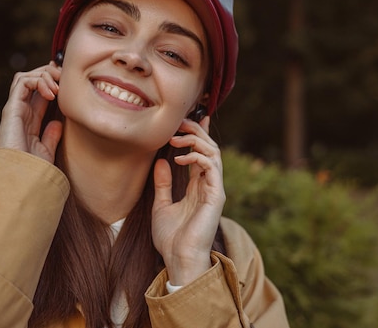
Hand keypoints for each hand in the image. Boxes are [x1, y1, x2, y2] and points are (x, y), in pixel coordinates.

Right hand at [0, 62, 62, 162]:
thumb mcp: (45, 152)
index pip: (40, 91)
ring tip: (59, 86)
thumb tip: (58, 123)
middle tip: (66, 80)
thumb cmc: (30, 170)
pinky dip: (39, 80)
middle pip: (32, 79)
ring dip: (45, 74)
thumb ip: (51, 137)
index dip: (53, 81)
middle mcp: (21, 111)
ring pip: (26, 76)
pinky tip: (52, 92)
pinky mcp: (11, 108)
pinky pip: (22, 82)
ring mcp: (15, 109)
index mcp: (29, 120)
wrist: (19, 180)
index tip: (69, 81)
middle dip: (50, 73)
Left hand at [151, 116, 225, 285]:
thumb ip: (163, 184)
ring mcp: (214, 189)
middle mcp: (209, 185)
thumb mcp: (161, 205)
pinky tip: (179, 157)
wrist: (178, 259)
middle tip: (180, 122)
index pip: (202, 154)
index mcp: (199, 187)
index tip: (191, 119)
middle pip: (210, 149)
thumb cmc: (171, 238)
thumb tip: (161, 161)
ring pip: (214, 153)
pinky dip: (197, 156)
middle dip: (196, 132)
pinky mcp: (216, 195)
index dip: (198, 135)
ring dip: (195, 140)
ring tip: (175, 138)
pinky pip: (211, 166)